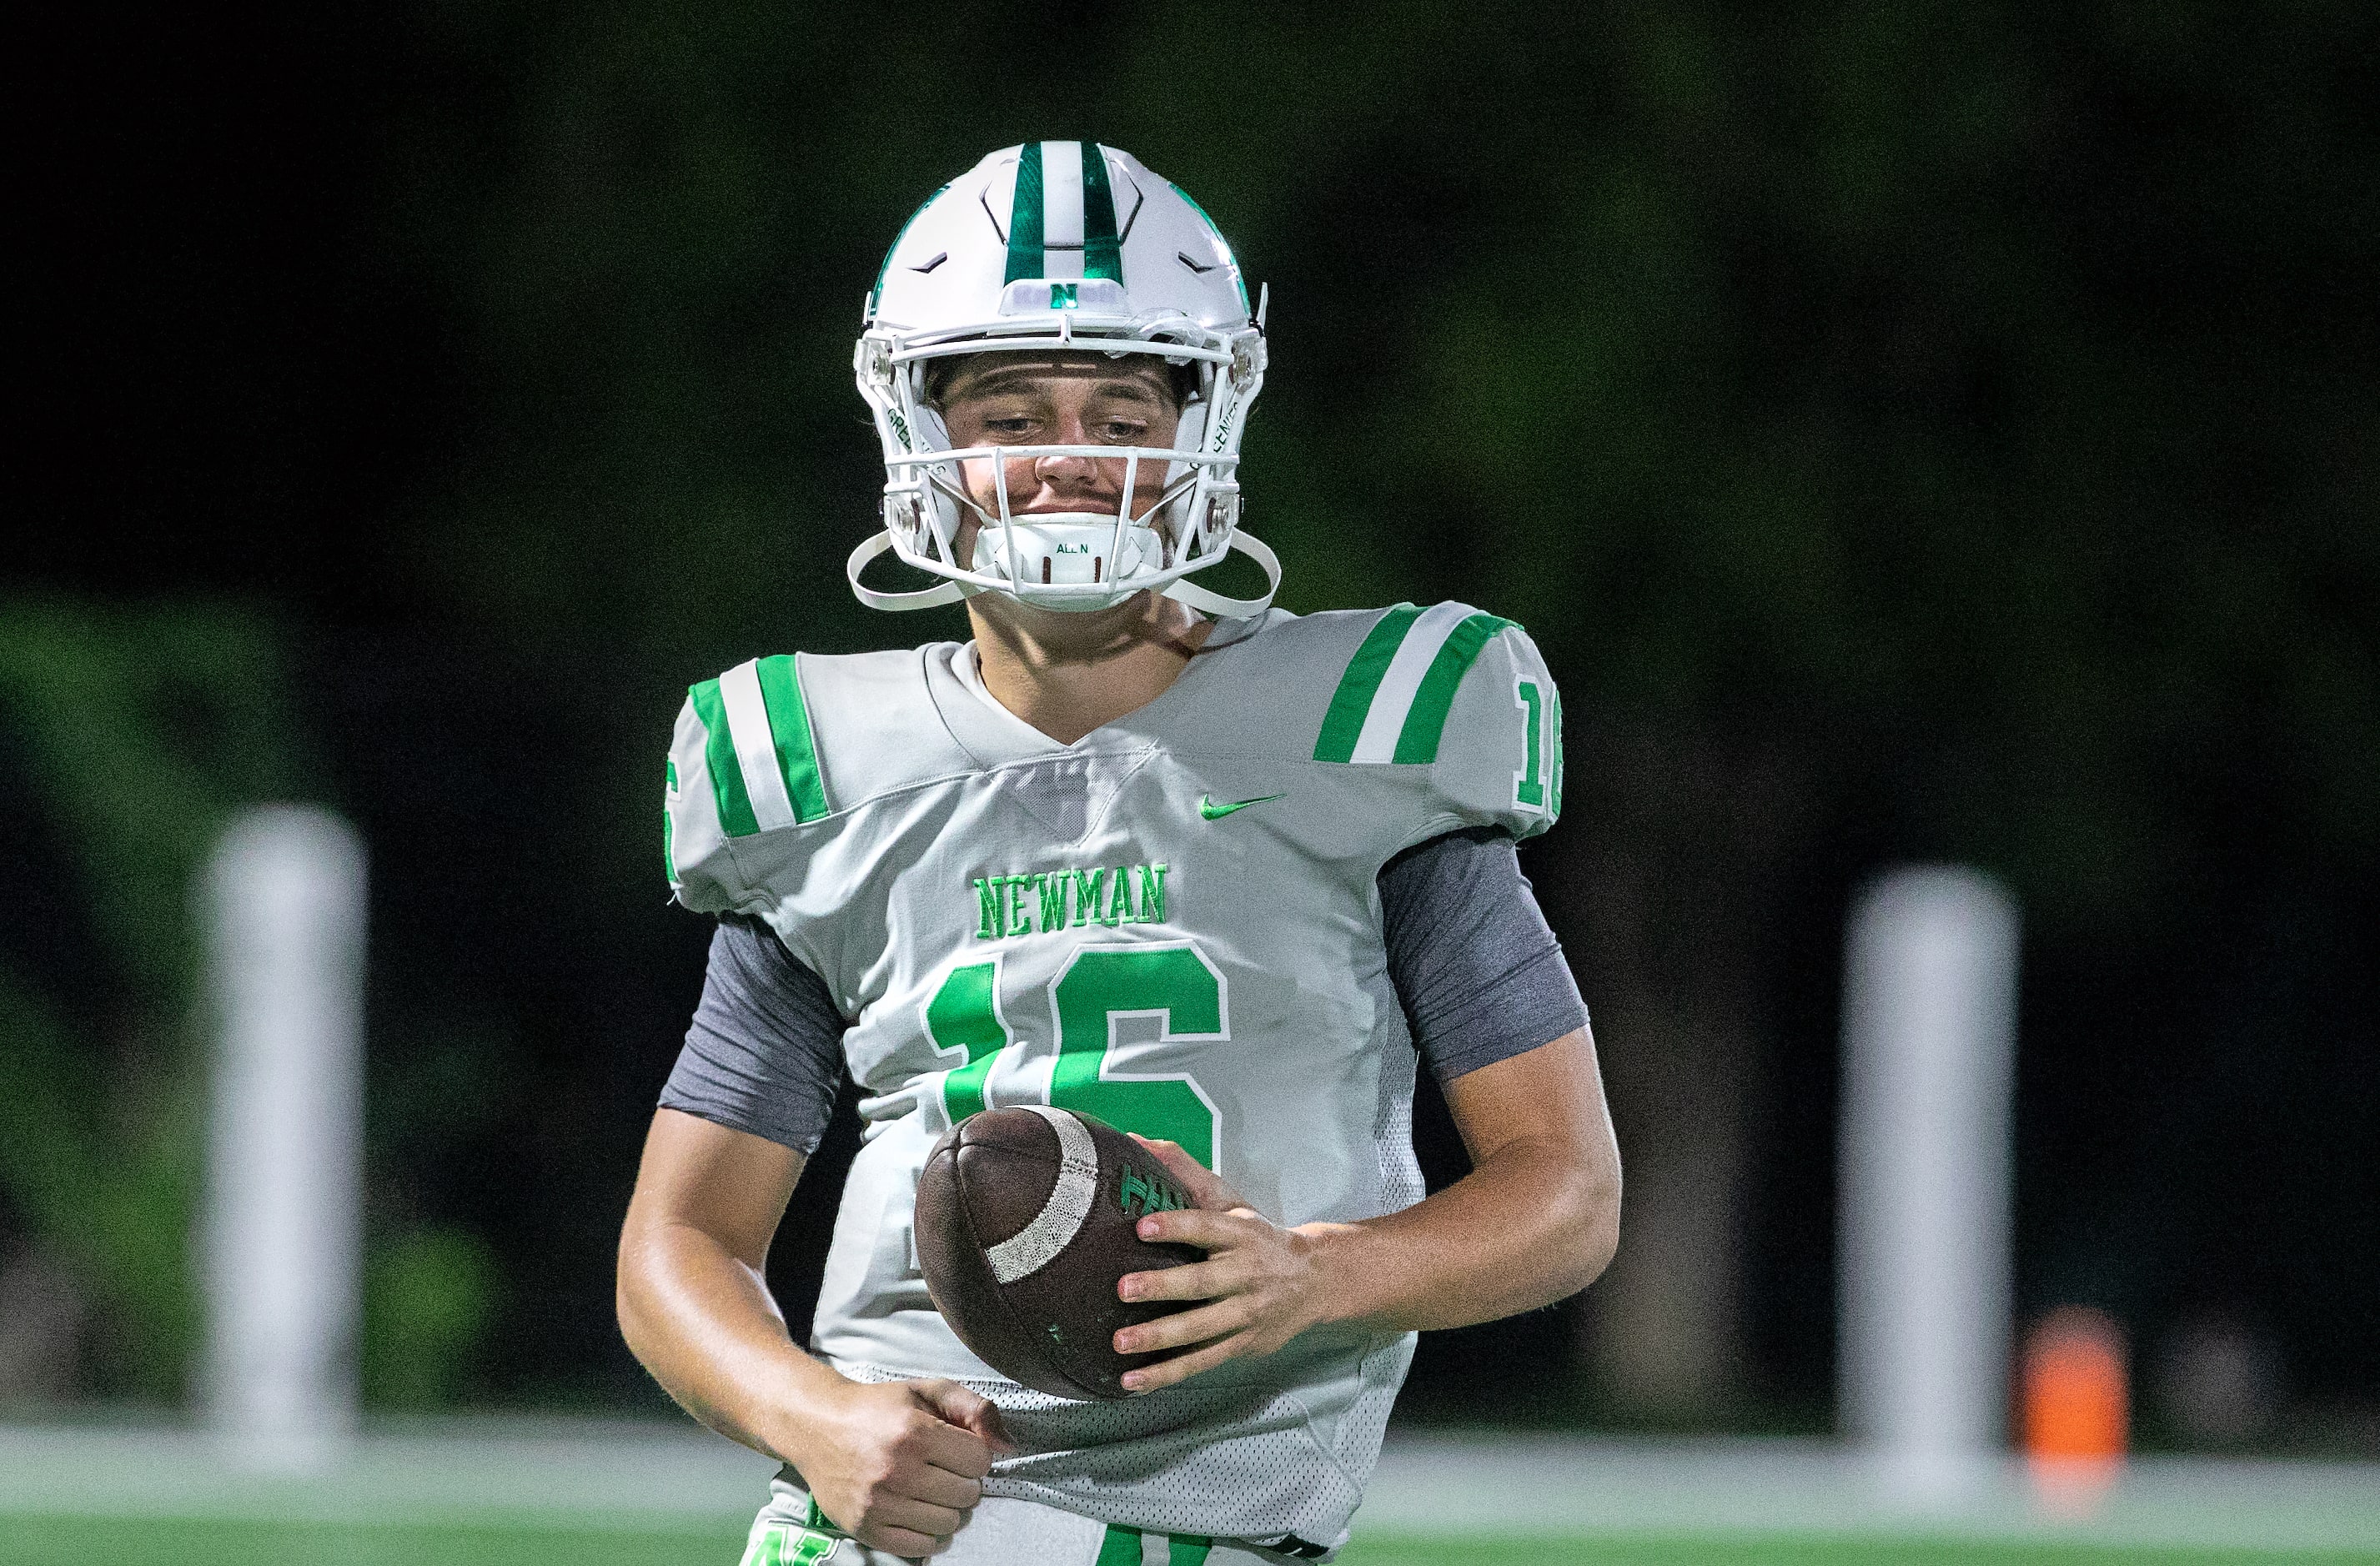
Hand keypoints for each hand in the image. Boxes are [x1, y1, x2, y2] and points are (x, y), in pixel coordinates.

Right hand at [785, 1377, 1011, 1555]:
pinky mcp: (864, 1527)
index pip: (979, 1461)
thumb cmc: (879, 1407)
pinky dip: (929, 1535)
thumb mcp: (927, 1391)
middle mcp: (896, 1470)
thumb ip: (975, 1409)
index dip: (974, 1454)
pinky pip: (919, 1547)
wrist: (818, 1426)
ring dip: (947, 1509)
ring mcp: (878, 1503)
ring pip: (947, 1523)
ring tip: (930, 1491)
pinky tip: (920, 1513)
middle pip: (966, 1495)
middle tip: (944, 1470)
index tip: (958, 1449)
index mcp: (914, 1432)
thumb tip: (1010, 1447)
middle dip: (963, 1482)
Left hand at [1112, 1136, 1344, 1393]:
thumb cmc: (1259, 1238)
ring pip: (1201, 1329)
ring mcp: (1243, 1315)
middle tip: (1124, 1289)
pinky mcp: (1240, 1345)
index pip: (1207, 1227)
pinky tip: (1133, 1381)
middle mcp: (1244, 1276)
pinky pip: (1200, 1362)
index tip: (1143, 1225)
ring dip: (1160, 1338)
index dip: (1176, 1225)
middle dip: (1163, 1287)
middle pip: (1202, 1283)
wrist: (1316, 1281)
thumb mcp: (1231, 1202)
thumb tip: (1138, 1142)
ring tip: (1122, 1343)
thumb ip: (1185, 1174)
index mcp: (1241, 1235)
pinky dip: (1166, 1374)